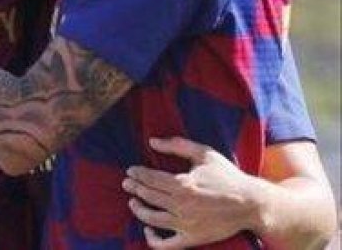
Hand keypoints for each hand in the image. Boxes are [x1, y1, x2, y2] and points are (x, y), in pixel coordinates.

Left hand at [122, 137, 258, 248]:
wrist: (252, 204)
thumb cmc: (228, 176)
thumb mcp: (205, 154)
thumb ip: (178, 145)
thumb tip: (152, 142)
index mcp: (183, 184)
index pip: (149, 179)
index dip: (137, 174)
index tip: (131, 171)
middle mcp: (181, 205)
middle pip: (148, 196)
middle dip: (134, 188)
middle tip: (128, 183)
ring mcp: (185, 224)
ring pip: (151, 218)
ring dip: (138, 209)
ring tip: (133, 202)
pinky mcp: (192, 238)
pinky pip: (165, 244)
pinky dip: (152, 239)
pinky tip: (147, 229)